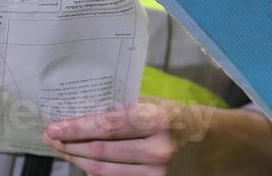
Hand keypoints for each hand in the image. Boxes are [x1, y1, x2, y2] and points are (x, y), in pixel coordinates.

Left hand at [42, 98, 215, 174]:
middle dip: (70, 145)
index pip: (107, 125)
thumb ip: (129, 104)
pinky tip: (85, 161)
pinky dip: (98, 172)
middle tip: (51, 137)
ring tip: (62, 149)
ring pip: (105, 172)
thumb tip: (89, 104)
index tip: (55, 126)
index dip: (76, 128)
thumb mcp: (161, 103)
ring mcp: (158, 173)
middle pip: (101, 152)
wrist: (221, 147)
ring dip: (78, 161)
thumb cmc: (187, 119)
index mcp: (159, 120)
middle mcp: (158, 150)